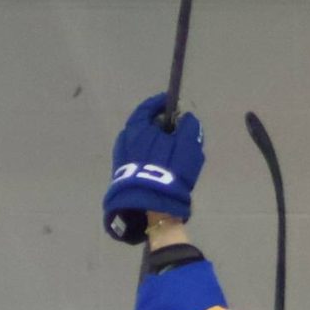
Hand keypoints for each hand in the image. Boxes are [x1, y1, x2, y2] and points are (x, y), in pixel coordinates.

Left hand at [102, 93, 206, 241]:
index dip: (161, 103)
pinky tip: (160, 167)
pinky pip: (138, 158)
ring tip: (170, 151)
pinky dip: (149, 156)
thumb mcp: (187, 146)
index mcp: (136, 127)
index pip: (148, 107)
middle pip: (143, 126)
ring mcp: (120, 158)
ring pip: (140, 144)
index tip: (172, 103)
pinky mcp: (122, 176)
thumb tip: (187, 118)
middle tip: (175, 130)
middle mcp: (124, 139)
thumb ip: (189, 128)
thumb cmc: (168, 170)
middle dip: (159, 125)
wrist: (147, 206)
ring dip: (154, 143)